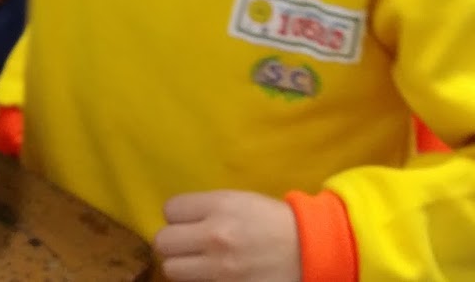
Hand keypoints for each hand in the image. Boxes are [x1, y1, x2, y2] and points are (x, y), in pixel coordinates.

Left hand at [154, 190, 301, 281]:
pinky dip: (199, 281)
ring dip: (183, 266)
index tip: (189, 221)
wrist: (311, 251)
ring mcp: (221, 270)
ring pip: (172, 270)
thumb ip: (205, 207)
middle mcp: (216, 238)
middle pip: (163, 242)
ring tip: (200, 262)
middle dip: (173, 242)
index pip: (170, 210)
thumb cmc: (273, 222)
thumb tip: (173, 218)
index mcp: (220, 207)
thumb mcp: (239, 200)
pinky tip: (213, 275)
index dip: (178, 216)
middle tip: (188, 244)